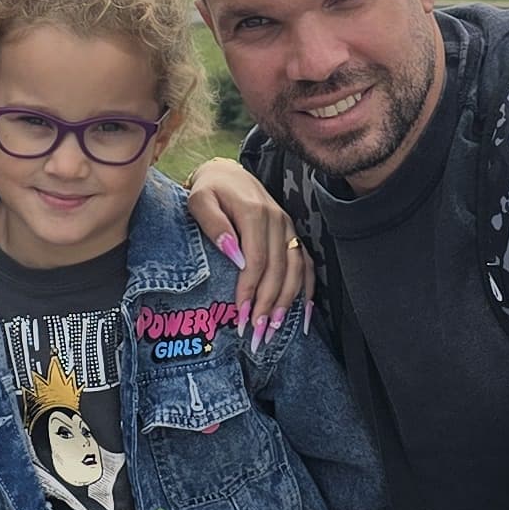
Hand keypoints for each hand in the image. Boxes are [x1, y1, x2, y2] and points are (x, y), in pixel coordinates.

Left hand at [186, 157, 310, 328]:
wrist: (227, 175)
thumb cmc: (210, 191)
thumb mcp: (200, 201)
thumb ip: (214, 225)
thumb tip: (233, 254)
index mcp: (255, 213)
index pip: (257, 259)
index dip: (251, 290)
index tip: (241, 316)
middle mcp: (278, 221)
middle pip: (278, 270)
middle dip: (268, 304)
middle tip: (257, 334)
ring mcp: (289, 228)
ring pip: (296, 270)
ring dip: (287, 302)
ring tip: (275, 329)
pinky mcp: (293, 235)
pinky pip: (307, 264)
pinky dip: (308, 290)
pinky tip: (305, 315)